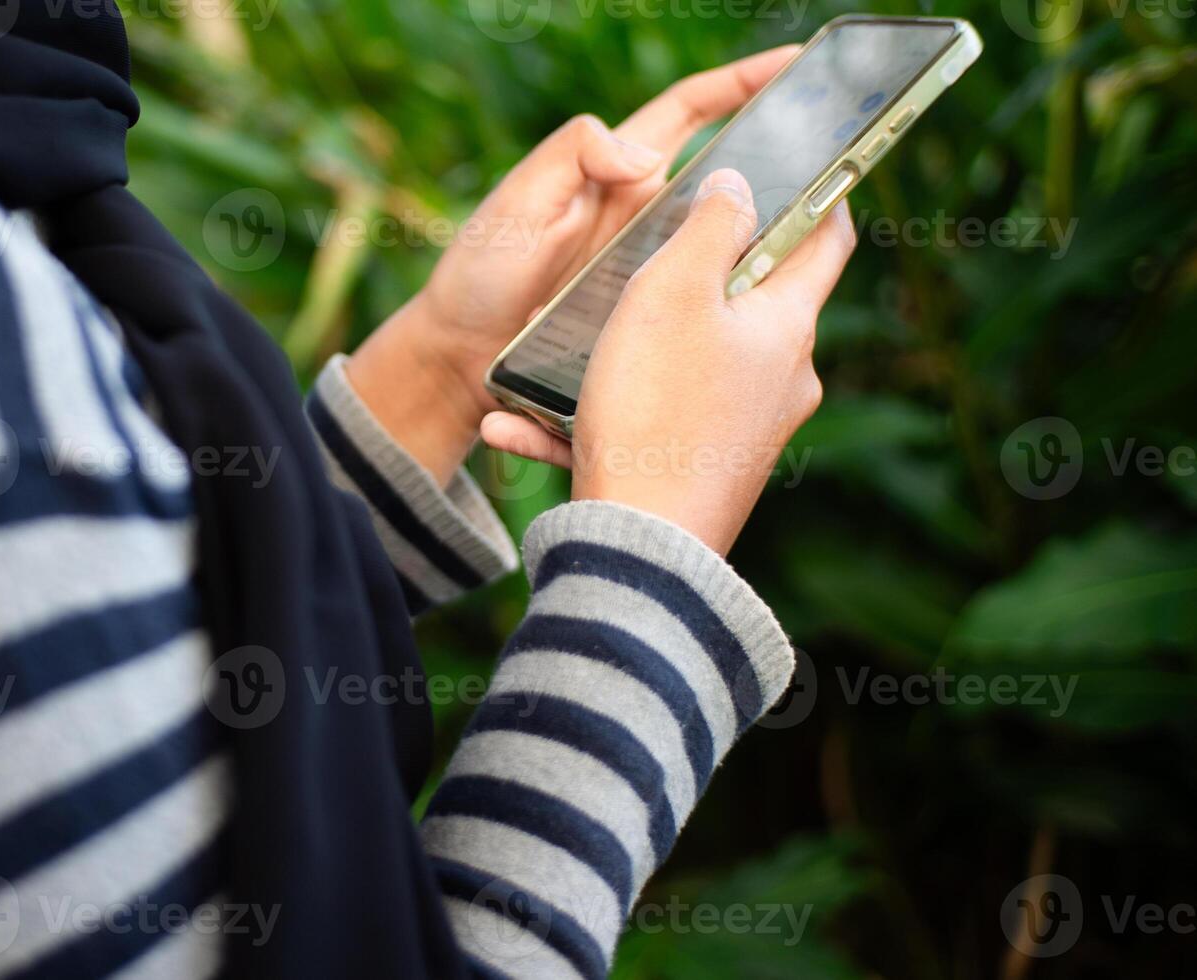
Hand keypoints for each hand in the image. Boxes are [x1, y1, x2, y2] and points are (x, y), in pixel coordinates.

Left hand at [346, 46, 798, 484]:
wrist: (457, 360)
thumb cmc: (480, 271)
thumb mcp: (517, 204)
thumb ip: (568, 157)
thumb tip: (641, 154)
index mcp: (619, 177)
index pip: (691, 113)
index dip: (743, 84)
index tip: (798, 61)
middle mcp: (645, 220)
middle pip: (728, 183)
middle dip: (783, 166)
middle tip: (839, 160)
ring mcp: (651, 273)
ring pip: (725, 252)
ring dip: (770, 249)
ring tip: (822, 248)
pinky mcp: (649, 326)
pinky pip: (696, 315)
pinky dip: (730, 316)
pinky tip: (765, 326)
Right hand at [485, 169, 856, 553]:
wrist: (640, 544)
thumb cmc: (658, 407)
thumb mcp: (676, 290)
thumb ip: (710, 224)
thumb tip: (737, 186)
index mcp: (787, 326)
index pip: (825, 237)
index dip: (812, 190)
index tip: (784, 164)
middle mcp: (780, 379)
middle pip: (748, 301)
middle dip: (695, 271)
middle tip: (645, 249)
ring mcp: (742, 430)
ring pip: (682, 362)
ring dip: (621, 347)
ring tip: (557, 343)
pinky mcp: (699, 470)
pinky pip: (643, 420)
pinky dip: (589, 412)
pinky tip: (517, 419)